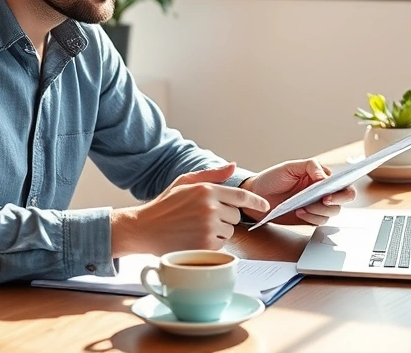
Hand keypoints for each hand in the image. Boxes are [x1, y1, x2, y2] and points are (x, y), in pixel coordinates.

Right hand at [111, 164, 269, 256]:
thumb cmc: (165, 206)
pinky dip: (212, 243)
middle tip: (204, 218)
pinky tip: (195, 238)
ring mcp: (208, 227)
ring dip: (219, 231)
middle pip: (236, 216)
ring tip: (197, 228)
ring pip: (229, 232)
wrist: (145, 228)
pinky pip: (221, 245)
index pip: (242, 197)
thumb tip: (233, 165)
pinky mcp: (205, 245)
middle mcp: (210, 208)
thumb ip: (212, 174)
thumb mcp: (185, 182)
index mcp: (207, 190)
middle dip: (225, 217)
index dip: (257, 202)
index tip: (265, 206)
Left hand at [240, 159, 356, 225]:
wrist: (257, 196)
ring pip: (333, 212)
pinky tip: (299, 212)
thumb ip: (311, 166)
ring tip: (303, 207)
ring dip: (320, 210)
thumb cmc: (273, 178)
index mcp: (320, 176)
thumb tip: (324, 177)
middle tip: (323, 201)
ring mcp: (317, 204)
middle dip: (336, 201)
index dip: (342, 188)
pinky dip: (312, 218)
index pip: (342, 181)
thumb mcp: (290, 167)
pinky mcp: (310, 217)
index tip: (329, 192)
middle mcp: (322, 190)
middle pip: (343, 198)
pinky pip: (320, 221)